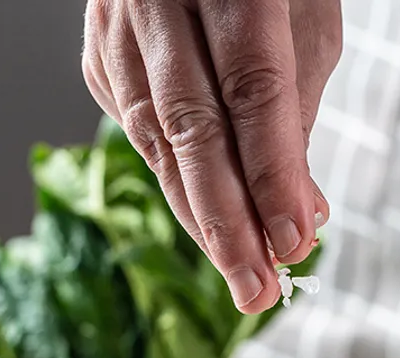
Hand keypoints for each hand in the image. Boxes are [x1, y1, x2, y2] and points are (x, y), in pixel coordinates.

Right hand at [83, 0, 341, 312]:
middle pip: (189, 124)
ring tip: (242, 272)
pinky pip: (136, 126)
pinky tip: (206, 218)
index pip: (251, 88)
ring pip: (153, 136)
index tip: (295, 241)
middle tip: (259, 289)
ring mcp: (114, 22)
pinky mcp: (97, 50)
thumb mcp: (303, 21)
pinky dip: (174, 179)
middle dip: (228, 220)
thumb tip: (299, 212)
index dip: (272, 172)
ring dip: (200, 216)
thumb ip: (294, 112)